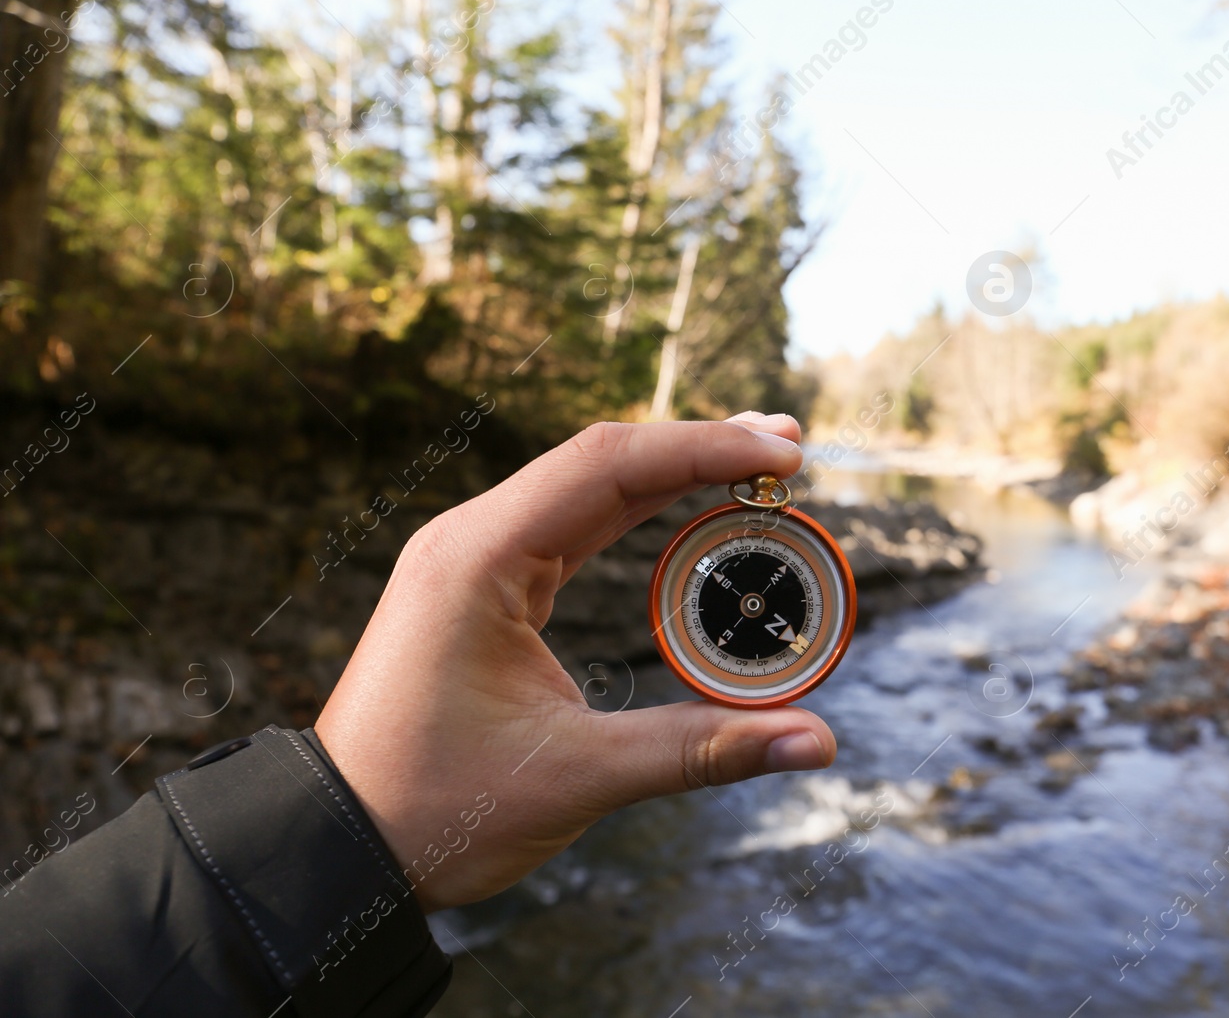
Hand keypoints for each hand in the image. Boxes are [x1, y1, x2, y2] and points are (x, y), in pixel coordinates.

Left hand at [315, 412, 836, 911]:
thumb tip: (816, 740)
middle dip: (700, 448)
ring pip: (590, 490)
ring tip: (756, 464)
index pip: (611, 466)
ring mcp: (474, 563)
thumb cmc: (435, 809)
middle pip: (605, 461)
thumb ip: (702, 748)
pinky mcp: (483, 593)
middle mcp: (472, 540)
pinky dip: (639, 516)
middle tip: (790, 449)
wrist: (342, 849)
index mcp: (479, 557)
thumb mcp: (578, 775)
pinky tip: (688, 514)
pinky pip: (573, 530)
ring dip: (673, 474)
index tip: (785, 453)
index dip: (706, 448)